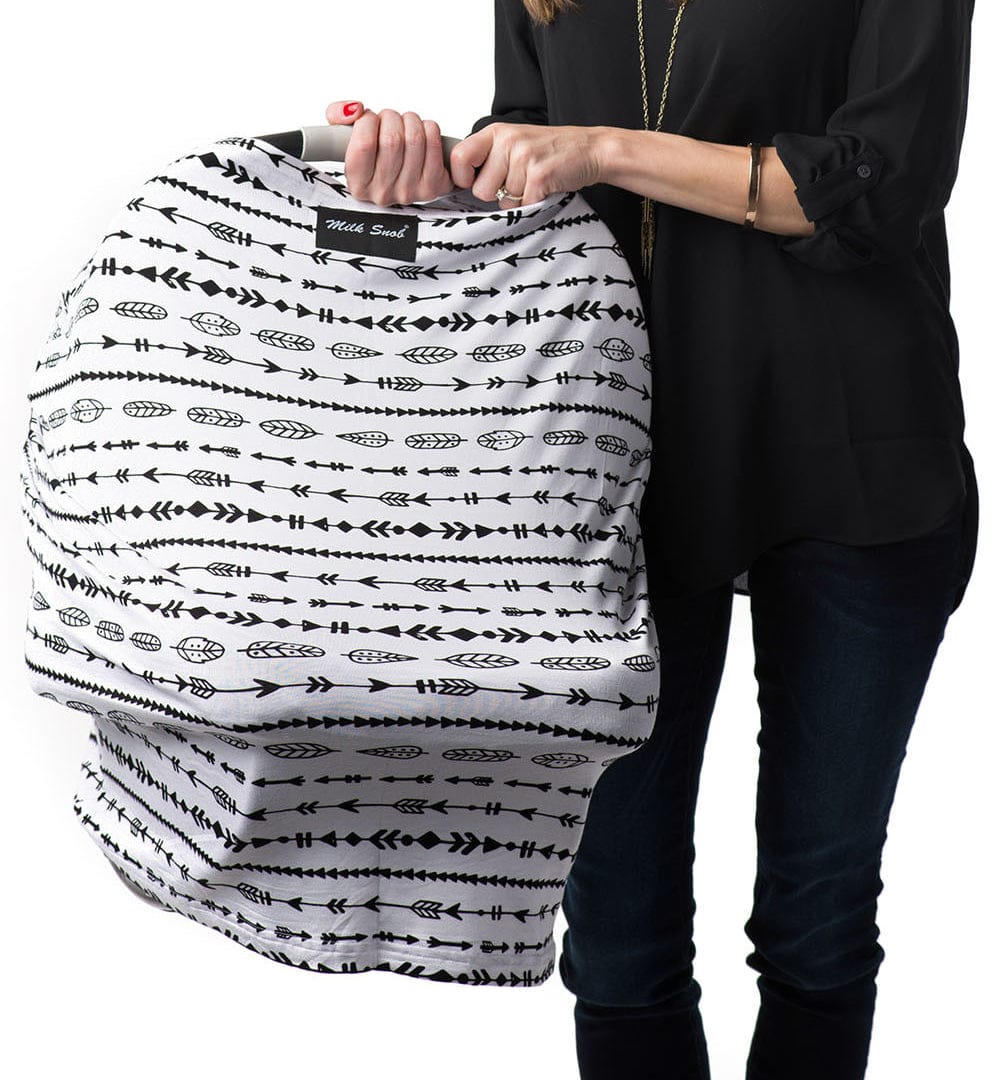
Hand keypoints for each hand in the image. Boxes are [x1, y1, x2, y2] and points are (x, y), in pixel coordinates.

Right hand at [324, 100, 455, 206]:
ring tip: (405, 127)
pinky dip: (431, 128)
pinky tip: (424, 133)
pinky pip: (436, 144)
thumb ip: (337, 115)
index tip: (370, 120)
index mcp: (358, 185)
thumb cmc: (373, 155)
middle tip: (390, 122)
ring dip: (411, 120)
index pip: (364, 144)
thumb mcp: (345, 137)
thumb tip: (355, 109)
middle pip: (392, 139)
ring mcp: (411, 192)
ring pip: (415, 138)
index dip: (369, 120)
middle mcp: (383, 194)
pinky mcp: (435, 186)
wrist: (403, 177)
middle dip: (391, 118)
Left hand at [449, 123, 606, 207]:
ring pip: (504, 201)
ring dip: (519, 199)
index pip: (459, 157)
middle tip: (517, 182)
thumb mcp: (514, 143)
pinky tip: (545, 188)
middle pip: (480, 189)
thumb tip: (464, 184)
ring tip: (534, 181)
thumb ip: (489, 158)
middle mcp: (507, 141)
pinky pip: (524, 205)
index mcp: (496, 132)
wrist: (590, 149)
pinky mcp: (540, 175)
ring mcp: (524, 157)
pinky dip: (534, 204)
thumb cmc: (551, 151)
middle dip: (497, 195)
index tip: (474, 182)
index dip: (463, 178)